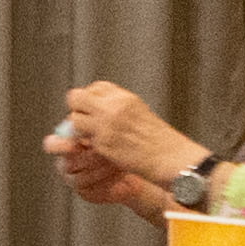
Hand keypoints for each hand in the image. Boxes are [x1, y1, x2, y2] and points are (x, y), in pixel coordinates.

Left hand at [53, 82, 208, 196]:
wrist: (170, 158)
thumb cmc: (158, 139)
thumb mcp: (138, 112)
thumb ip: (116, 107)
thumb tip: (93, 107)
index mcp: (124, 97)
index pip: (94, 87)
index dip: (91, 99)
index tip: (96, 109)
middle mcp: (113, 107)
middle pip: (76, 97)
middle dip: (78, 109)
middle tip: (87, 121)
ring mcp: (106, 125)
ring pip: (74, 119)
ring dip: (80, 128)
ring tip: (95, 136)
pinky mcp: (102, 143)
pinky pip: (83, 139)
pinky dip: (88, 143)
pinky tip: (103, 148)